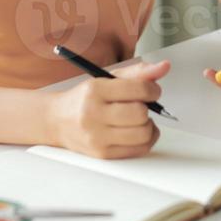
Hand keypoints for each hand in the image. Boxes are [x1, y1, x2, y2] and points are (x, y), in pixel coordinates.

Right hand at [45, 59, 167, 158]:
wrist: (57, 121)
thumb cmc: (85, 99)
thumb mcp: (107, 79)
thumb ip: (137, 73)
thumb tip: (164, 67)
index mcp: (95, 90)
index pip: (137, 89)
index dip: (153, 89)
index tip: (152, 90)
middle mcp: (93, 114)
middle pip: (140, 113)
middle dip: (148, 108)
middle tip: (143, 104)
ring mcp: (97, 137)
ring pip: (143, 133)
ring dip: (148, 125)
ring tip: (140, 119)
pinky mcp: (102, 154)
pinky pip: (138, 150)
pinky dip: (146, 139)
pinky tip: (137, 131)